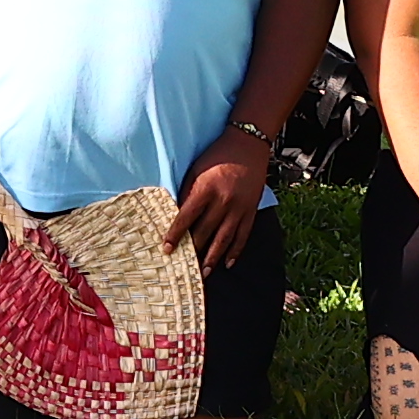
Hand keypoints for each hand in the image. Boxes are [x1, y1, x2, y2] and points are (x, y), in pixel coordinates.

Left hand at [164, 138, 270, 269]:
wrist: (248, 145)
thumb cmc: (216, 156)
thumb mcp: (196, 170)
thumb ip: (188, 193)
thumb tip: (177, 216)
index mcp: (206, 189)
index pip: (186, 217)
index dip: (175, 234)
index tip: (167, 249)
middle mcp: (223, 201)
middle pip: (205, 232)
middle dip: (193, 251)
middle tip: (183, 268)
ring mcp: (239, 208)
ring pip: (224, 239)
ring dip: (213, 258)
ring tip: (205, 273)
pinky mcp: (251, 210)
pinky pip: (243, 235)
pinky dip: (235, 251)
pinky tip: (228, 263)